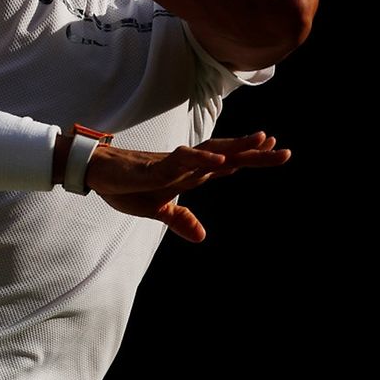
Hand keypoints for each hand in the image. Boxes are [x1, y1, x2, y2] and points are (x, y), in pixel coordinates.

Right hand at [86, 131, 289, 242]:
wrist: (96, 172)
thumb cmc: (126, 186)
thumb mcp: (157, 210)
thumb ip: (180, 219)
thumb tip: (202, 237)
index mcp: (188, 175)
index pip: (225, 164)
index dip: (248, 157)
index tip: (274, 149)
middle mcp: (185, 166)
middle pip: (225, 155)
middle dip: (253, 153)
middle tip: (283, 150)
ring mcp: (172, 164)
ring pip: (210, 152)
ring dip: (235, 147)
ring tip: (261, 142)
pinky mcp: (156, 168)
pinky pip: (183, 161)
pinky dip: (202, 159)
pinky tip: (220, 160)